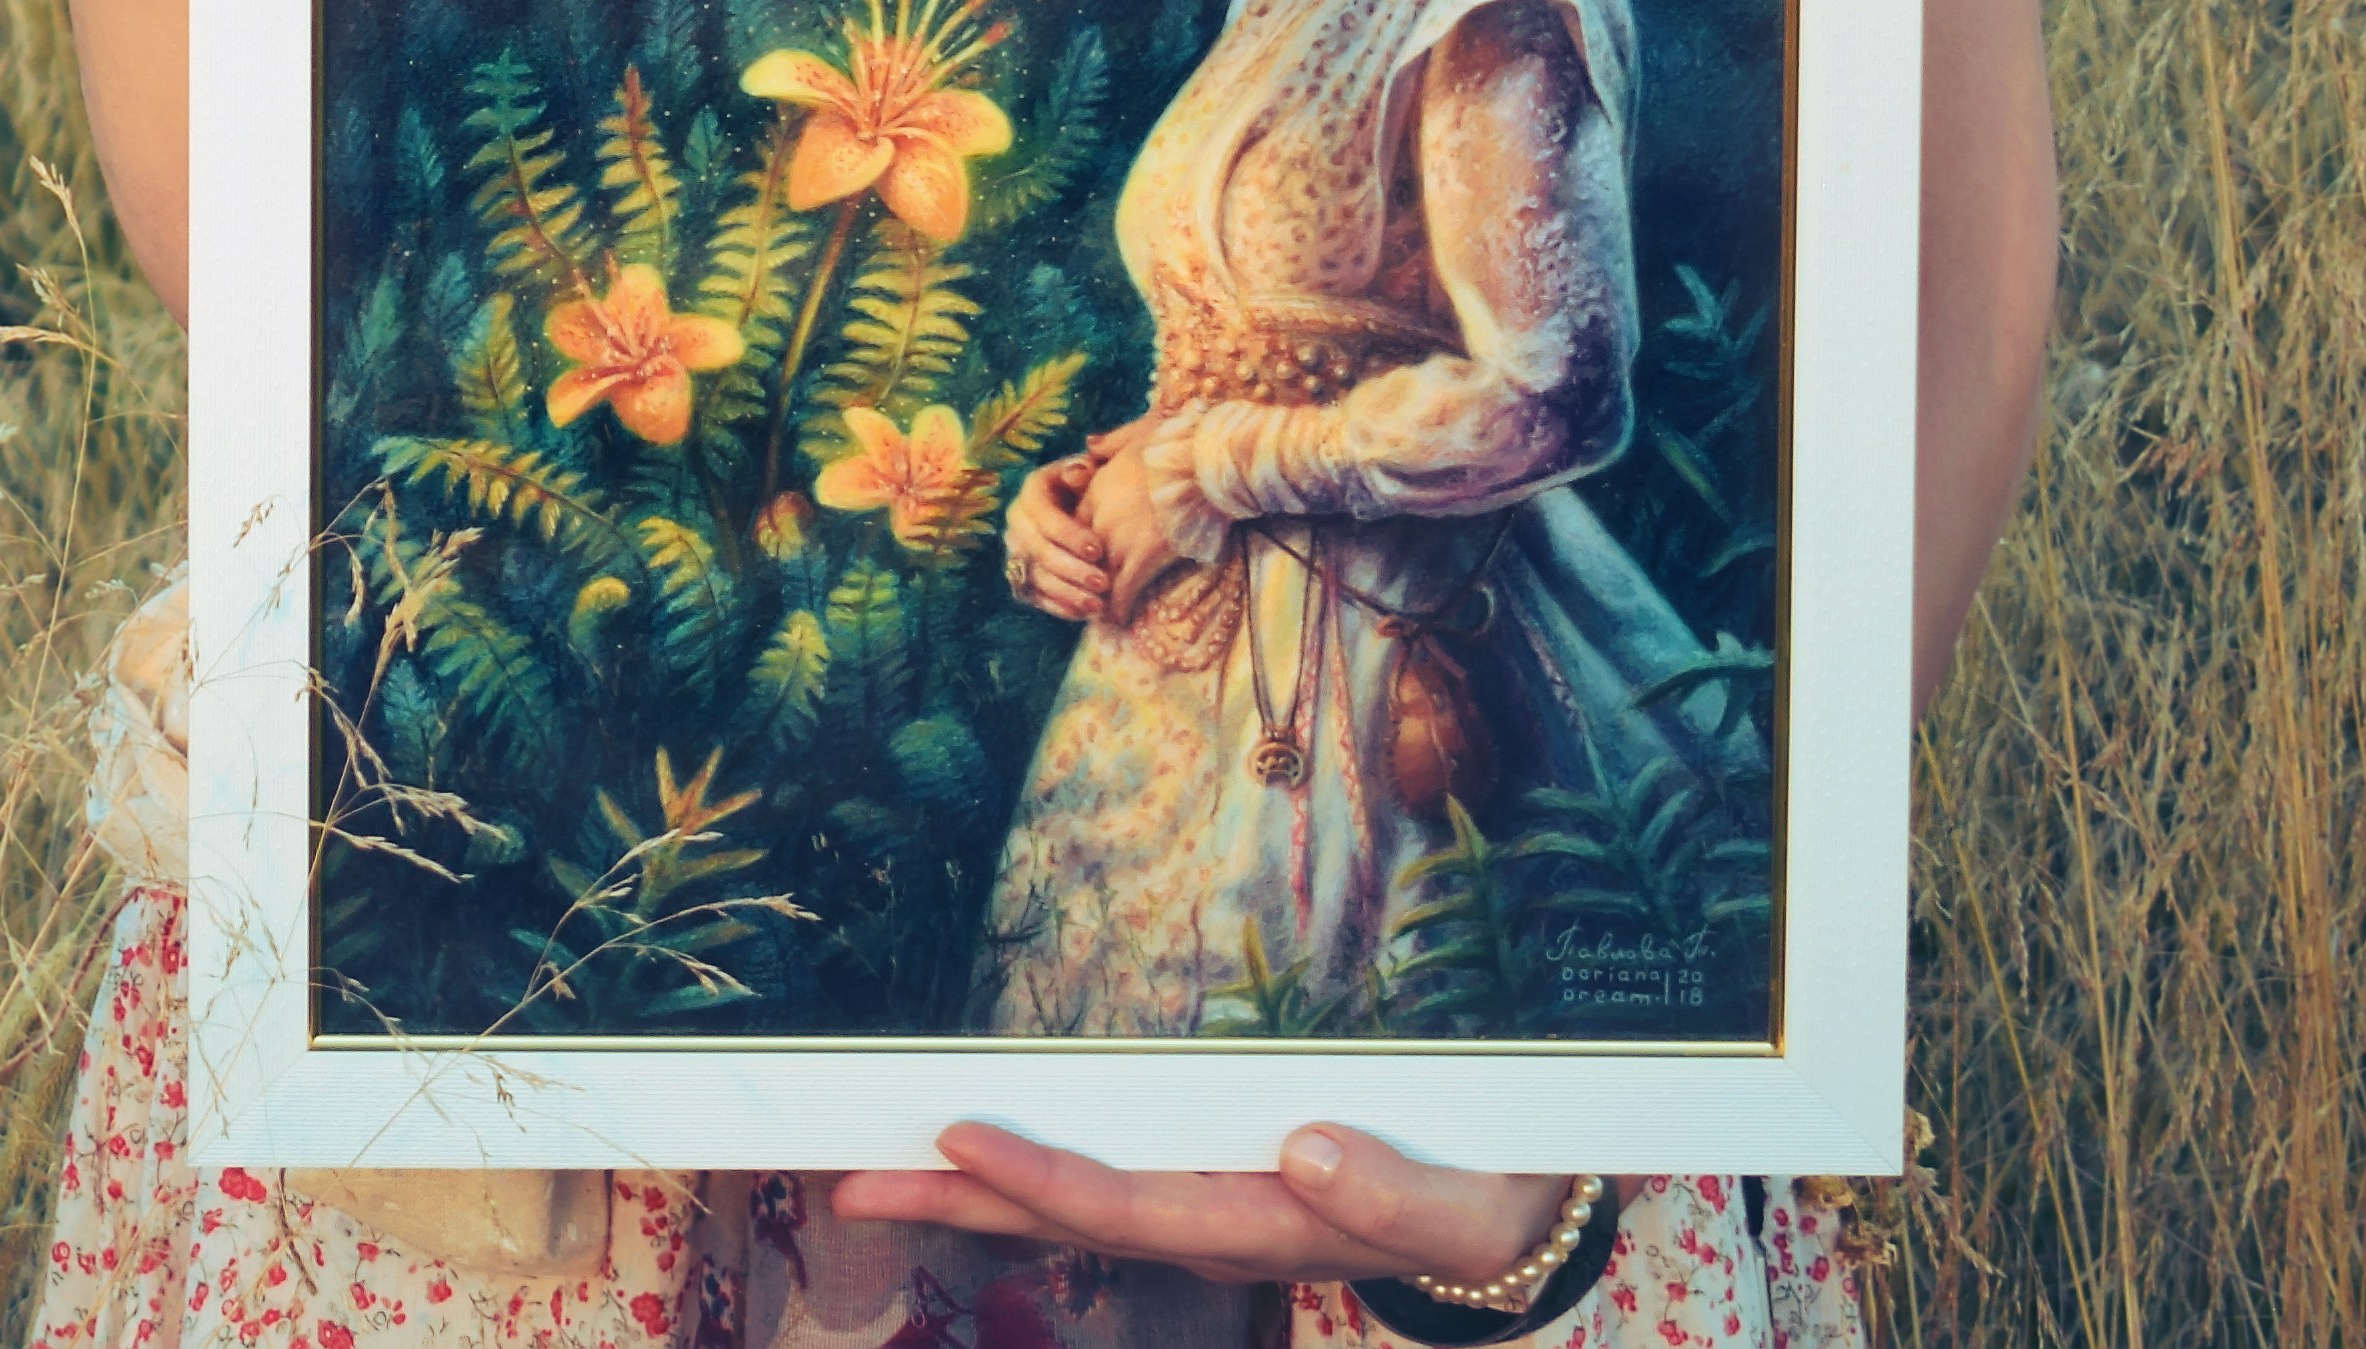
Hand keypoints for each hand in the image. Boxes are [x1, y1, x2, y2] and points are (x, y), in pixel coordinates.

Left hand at [826, 1121, 1575, 1293]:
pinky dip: (1032, 1173)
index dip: (1042, 1178)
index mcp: (1269, 1229)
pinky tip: (974, 1163)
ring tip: (875, 1169)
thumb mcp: (1471, 1209)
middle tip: (845, 1175)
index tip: (955, 1135)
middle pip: (1071, 1217)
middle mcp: (1220, 1230)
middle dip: (958, 1198)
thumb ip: (1396, 1194)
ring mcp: (1212, 1216)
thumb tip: (1306, 1151)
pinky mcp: (1219, 1193)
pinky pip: (1106, 1183)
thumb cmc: (1494, 1200)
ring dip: (975, 1190)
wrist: (1520, 1223)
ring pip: (1076, 1205)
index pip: (1133, 1208)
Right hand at [998, 432, 1126, 620]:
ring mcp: (1016, 551)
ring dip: (1066, 593)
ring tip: (1098, 605)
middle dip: (1071, 569)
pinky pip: (1034, 596)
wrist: (1083, 508)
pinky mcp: (1021, 576)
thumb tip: (1080, 471)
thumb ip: (1086, 468)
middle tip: (1104, 583)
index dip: (1069, 534)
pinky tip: (1084, 613)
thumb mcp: (1092, 470)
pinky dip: (1058, 606)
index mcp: (1033, 491)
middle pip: (1037, 550)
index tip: (1099, 550)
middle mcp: (1017, 522)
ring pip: (1034, 577)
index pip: (1043, 515)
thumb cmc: (1094, 487)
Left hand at [1075, 427, 1199, 625]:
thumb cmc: (1177, 443)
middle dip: (1080, 575)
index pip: (1071, 525)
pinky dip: (1119, 608)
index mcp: (1096, 488)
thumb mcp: (1134, 434)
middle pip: (1078, 556)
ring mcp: (1120, 539)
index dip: (1076, 544)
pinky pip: (1123, 592)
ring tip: (1100, 611)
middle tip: (1085, 592)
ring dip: (1097, 596)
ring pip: (1096, 578)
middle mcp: (1101, 516)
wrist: (1206, 461)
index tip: (1082, 556)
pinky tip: (1119, 619)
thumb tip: (1090, 443)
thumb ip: (1109, 443)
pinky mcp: (1145, 557)